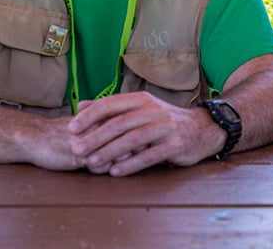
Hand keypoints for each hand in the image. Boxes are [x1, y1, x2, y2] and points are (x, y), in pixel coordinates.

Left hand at [66, 92, 224, 175]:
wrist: (201, 129)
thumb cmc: (164, 120)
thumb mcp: (140, 108)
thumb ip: (113, 108)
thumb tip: (82, 106)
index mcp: (141, 100)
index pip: (110, 104)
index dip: (89, 116)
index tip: (71, 128)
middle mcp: (153, 110)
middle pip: (119, 123)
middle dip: (95, 137)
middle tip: (76, 149)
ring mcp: (165, 127)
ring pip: (132, 140)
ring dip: (110, 152)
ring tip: (92, 163)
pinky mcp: (175, 144)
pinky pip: (150, 155)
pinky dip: (131, 164)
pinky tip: (116, 172)